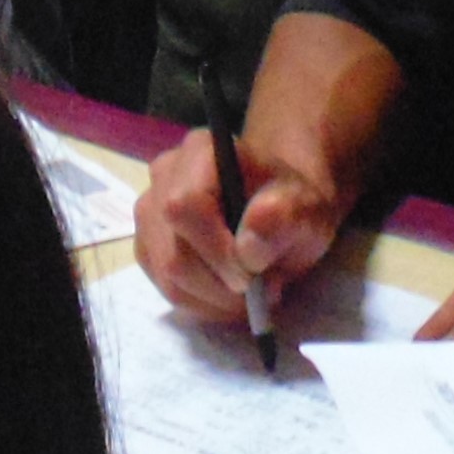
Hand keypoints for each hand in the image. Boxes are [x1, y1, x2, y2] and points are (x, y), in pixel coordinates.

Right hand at [137, 126, 338, 329]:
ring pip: (167, 275)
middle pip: (173, 250)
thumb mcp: (306, 208)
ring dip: (213, 298)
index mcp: (201, 151)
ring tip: (248, 294)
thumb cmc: (289, 205)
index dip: (216, 250)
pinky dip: (201, 302)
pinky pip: (164, 287)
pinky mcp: (147, 245)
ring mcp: (148, 211)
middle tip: (260, 292)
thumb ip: (283, 219)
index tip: (253, 276)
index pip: (184, 206)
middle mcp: (164, 175)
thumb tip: (247, 250)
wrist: (275, 209)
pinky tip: (227, 294)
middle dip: (220, 284)